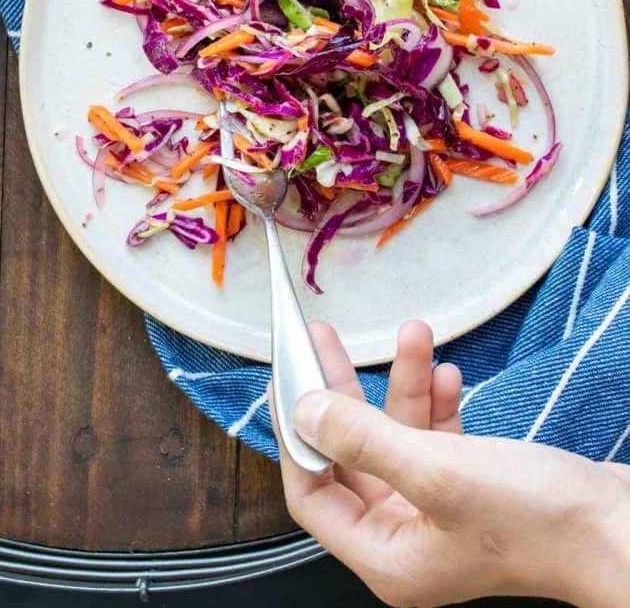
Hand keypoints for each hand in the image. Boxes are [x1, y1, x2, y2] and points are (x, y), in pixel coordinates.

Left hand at [273, 320, 629, 607]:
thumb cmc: (535, 517)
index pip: (312, 492)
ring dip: (402, 385)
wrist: (620, 530)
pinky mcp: (470, 491)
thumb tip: (303, 412)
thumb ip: (363, 439)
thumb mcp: (436, 470)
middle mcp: (405, 539)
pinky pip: (435, 440)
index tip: (291, 377)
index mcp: (385, 555)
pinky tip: (446, 371)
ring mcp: (438, 514)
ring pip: (397, 438)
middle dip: (344, 393)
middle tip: (327, 339)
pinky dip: (436, 404)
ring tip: (412, 332)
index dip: (297, 433)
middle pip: (351, 455)